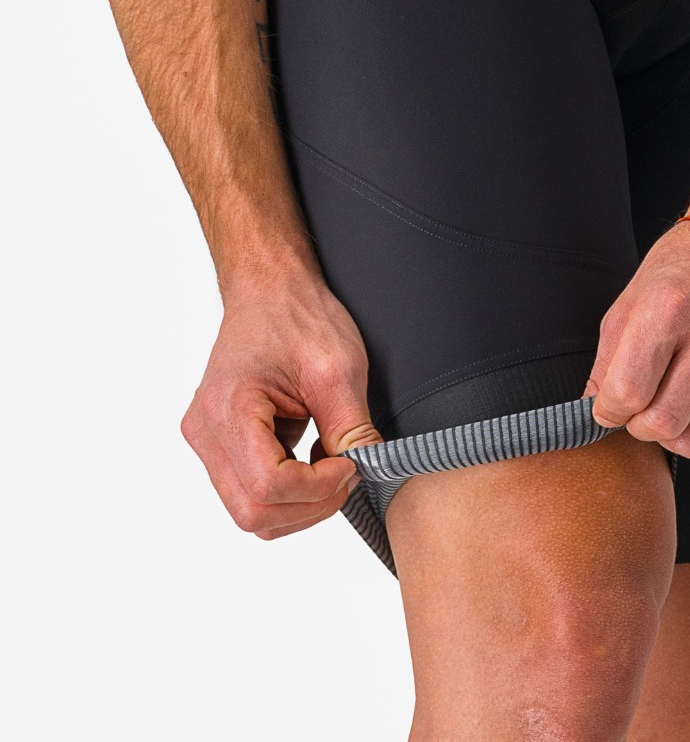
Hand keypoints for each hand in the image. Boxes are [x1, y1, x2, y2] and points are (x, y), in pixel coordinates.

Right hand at [181, 277, 383, 539]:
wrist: (270, 289)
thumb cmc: (296, 315)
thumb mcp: (338, 369)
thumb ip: (352, 428)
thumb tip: (371, 472)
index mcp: (229, 409)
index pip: (267, 487)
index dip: (318, 488)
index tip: (351, 464)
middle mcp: (206, 431)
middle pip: (253, 513)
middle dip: (311, 505)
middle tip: (348, 472)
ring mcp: (208, 441)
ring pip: (251, 512)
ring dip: (300, 504)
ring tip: (332, 464)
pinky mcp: (220, 444)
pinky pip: (250, 493)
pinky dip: (288, 492)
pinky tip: (313, 459)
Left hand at [583, 214, 689, 458]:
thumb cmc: (688, 267)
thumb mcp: (633, 298)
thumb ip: (609, 358)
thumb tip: (595, 410)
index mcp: (670, 308)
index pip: (627, 392)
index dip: (608, 409)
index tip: (609, 405)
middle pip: (662, 424)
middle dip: (637, 426)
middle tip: (638, 407)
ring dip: (671, 432)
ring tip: (668, 401)